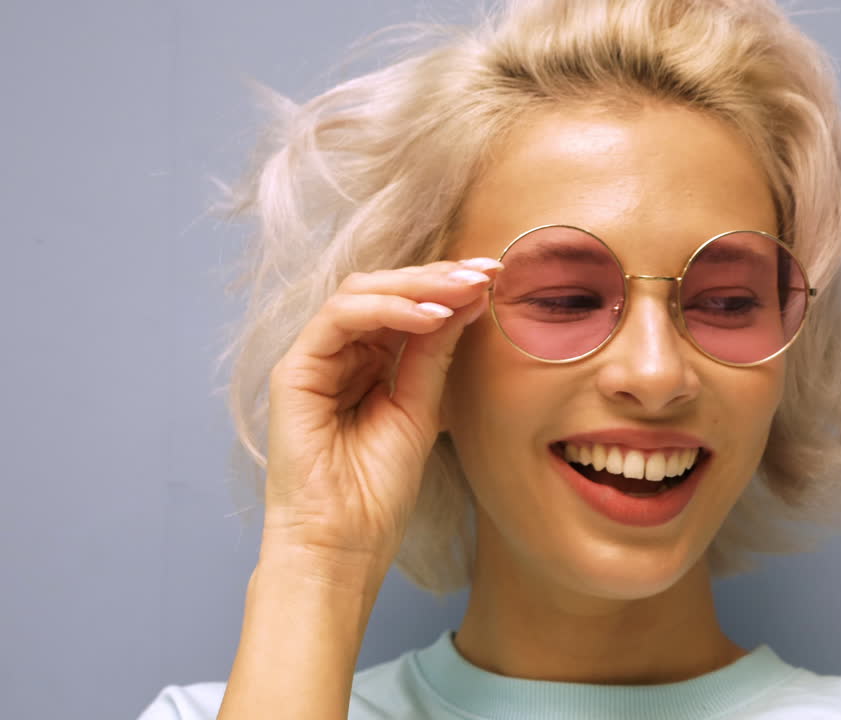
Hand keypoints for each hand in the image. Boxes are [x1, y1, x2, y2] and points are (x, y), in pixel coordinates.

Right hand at [260, 257, 500, 583]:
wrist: (344, 545)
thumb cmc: (379, 491)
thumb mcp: (423, 409)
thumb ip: (435, 355)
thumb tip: (468, 300)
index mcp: (369, 362)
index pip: (407, 305)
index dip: (449, 287)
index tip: (496, 277)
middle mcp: (340, 354)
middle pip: (385, 289)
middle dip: (439, 276)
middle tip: (485, 270)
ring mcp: (314, 360)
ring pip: (361, 292)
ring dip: (418, 285)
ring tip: (464, 288)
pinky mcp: (294, 372)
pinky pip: (339, 318)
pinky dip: (388, 310)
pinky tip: (430, 316)